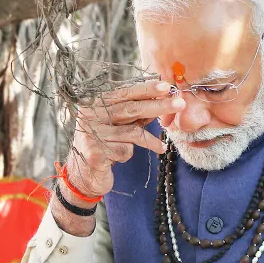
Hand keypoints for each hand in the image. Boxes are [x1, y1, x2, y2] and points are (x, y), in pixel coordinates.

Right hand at [66, 80, 183, 198]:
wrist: (83, 176)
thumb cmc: (103, 146)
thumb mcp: (117, 126)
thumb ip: (133, 114)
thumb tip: (161, 99)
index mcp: (94, 104)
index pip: (124, 93)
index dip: (146, 89)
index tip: (167, 86)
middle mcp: (89, 115)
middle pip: (130, 109)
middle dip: (158, 106)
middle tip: (180, 104)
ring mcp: (91, 133)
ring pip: (131, 132)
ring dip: (149, 140)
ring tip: (161, 146)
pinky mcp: (95, 152)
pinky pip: (124, 150)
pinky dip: (127, 154)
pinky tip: (119, 159)